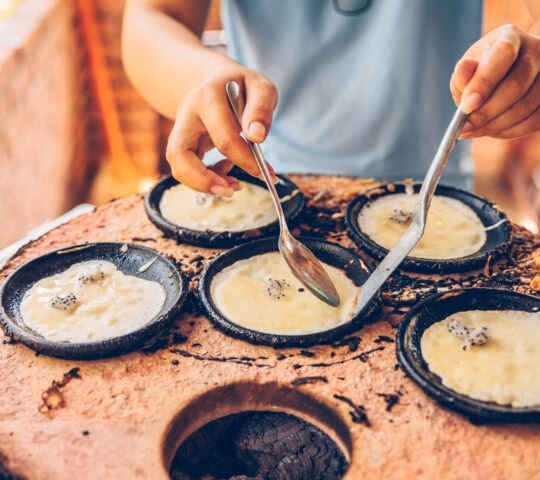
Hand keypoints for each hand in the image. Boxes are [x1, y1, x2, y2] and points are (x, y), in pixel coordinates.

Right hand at [166, 66, 277, 195]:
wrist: (221, 82)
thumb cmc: (243, 87)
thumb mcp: (260, 87)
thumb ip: (261, 107)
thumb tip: (256, 136)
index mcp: (206, 97)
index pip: (223, 137)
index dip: (245, 159)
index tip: (266, 172)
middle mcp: (186, 114)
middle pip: (178, 154)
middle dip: (204, 180)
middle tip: (230, 191)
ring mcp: (181, 132)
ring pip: (178, 167)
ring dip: (204, 184)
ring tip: (233, 185)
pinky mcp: (184, 146)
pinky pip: (186, 170)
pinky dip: (207, 179)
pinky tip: (228, 171)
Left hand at [450, 24, 539, 138]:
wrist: (504, 78)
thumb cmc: (480, 74)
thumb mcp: (466, 72)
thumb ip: (463, 75)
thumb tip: (465, 68)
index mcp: (510, 37)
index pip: (503, 55)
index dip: (484, 83)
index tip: (466, 107)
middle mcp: (537, 50)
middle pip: (516, 86)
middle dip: (486, 112)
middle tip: (466, 127)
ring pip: (525, 107)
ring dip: (496, 125)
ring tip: (475, 130)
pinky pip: (535, 121)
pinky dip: (510, 131)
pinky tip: (493, 131)